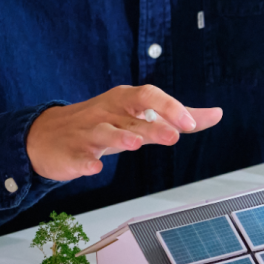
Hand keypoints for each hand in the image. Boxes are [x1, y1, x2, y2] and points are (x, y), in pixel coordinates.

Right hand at [25, 84, 221, 181]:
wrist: (47, 137)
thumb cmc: (103, 123)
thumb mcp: (140, 116)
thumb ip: (177, 116)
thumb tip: (216, 114)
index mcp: (125, 101)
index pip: (149, 96)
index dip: (170, 108)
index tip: (190, 125)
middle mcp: (107, 113)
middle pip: (130, 115)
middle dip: (152, 125)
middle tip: (173, 137)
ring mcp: (87, 133)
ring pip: (104, 132)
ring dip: (120, 138)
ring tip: (135, 144)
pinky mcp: (71, 154)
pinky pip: (78, 158)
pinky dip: (86, 163)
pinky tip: (94, 168)